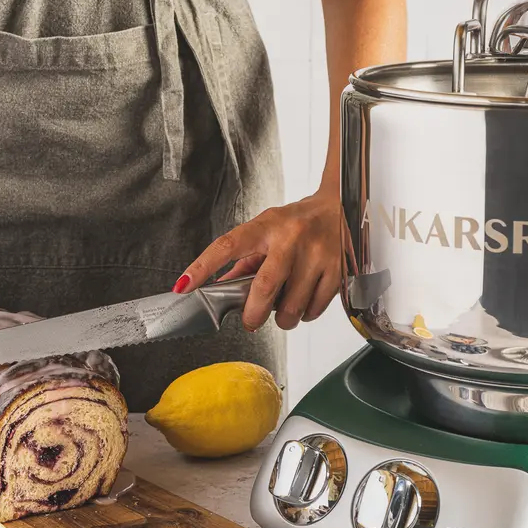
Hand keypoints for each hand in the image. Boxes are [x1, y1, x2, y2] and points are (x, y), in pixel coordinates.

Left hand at [174, 188, 342, 331]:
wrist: (343, 207)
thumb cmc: (299, 221)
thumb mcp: (267, 230)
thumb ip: (244, 260)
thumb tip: (220, 288)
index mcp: (267, 226)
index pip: (227, 247)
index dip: (202, 268)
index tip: (184, 286)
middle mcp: (292, 238)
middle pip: (264, 289)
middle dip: (253, 314)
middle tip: (251, 320)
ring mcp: (317, 255)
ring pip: (291, 308)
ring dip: (282, 319)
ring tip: (282, 310)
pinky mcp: (338, 270)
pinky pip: (314, 310)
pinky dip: (305, 315)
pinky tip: (304, 302)